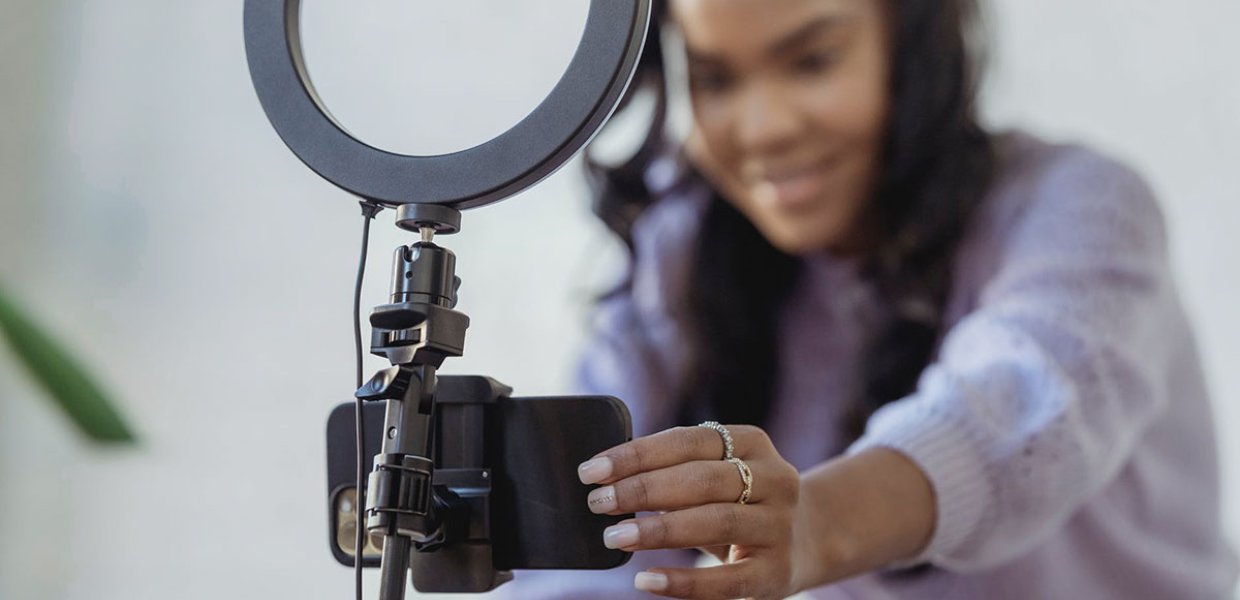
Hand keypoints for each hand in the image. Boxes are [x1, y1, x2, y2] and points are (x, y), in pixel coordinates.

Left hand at [577, 425, 817, 599]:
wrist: (805, 540)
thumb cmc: (739, 501)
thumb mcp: (718, 473)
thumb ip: (675, 469)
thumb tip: (607, 477)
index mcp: (753, 443)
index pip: (688, 440)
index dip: (636, 454)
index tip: (592, 470)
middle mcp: (774, 479)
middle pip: (701, 479)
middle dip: (642, 490)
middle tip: (598, 503)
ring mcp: (779, 525)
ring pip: (714, 521)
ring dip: (658, 529)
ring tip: (615, 536)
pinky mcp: (776, 572)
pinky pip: (725, 579)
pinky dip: (682, 581)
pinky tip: (646, 579)